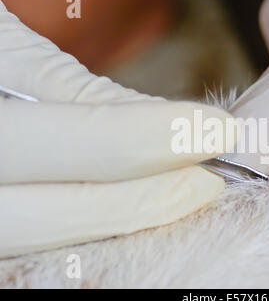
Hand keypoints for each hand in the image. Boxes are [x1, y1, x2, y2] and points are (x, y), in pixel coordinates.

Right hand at [0, 1, 234, 257]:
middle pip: (47, 216)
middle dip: (141, 201)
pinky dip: (90, 234)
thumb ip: (77, 95)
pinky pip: (35, 249)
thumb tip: (166, 130)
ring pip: (41, 243)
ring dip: (121, 224)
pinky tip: (128, 211)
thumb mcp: (5, 50)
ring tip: (181, 198)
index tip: (216, 129)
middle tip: (208, 182)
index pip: (66, 142)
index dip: (145, 141)